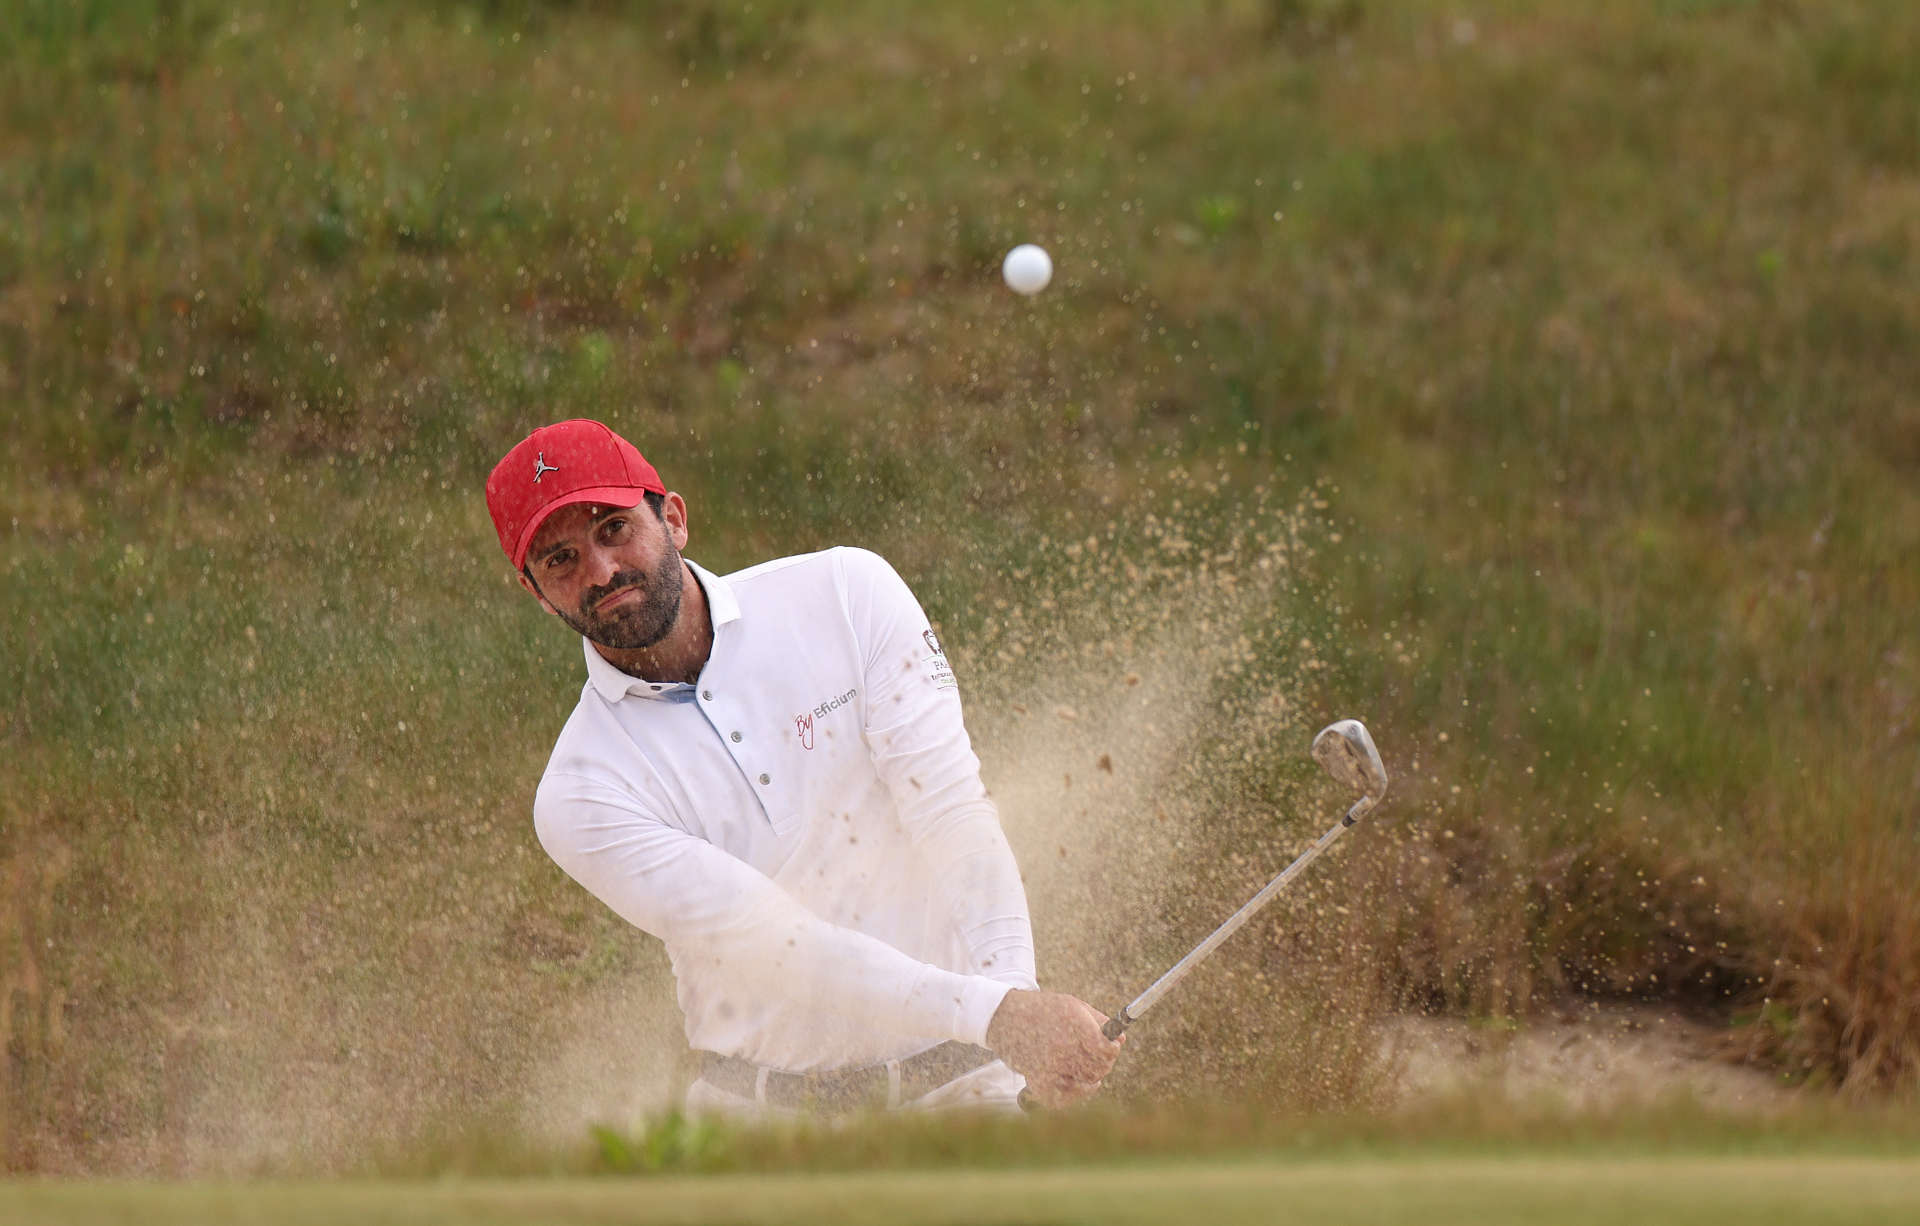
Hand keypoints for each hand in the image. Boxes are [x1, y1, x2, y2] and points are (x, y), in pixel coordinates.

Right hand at [985, 989, 1123, 1107]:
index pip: (1106, 1049)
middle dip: (1105, 1061)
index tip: (1111, 1046)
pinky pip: (1067, 1098)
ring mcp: (1051, 1066)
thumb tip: (1121, 1039)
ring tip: (1085, 1064)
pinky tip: (1082, 1084)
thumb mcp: (1072, 1005)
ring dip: (1093, 1075)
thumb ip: (1099, 1020)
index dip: (1113, 1049)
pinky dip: (1077, 1094)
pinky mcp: (1039, 1081)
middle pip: (1100, 1067)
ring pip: (1088, 1082)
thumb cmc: (1043, 1010)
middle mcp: (1063, 1046)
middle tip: (1100, 1055)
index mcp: (1073, 1023)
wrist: (1005, 1018)